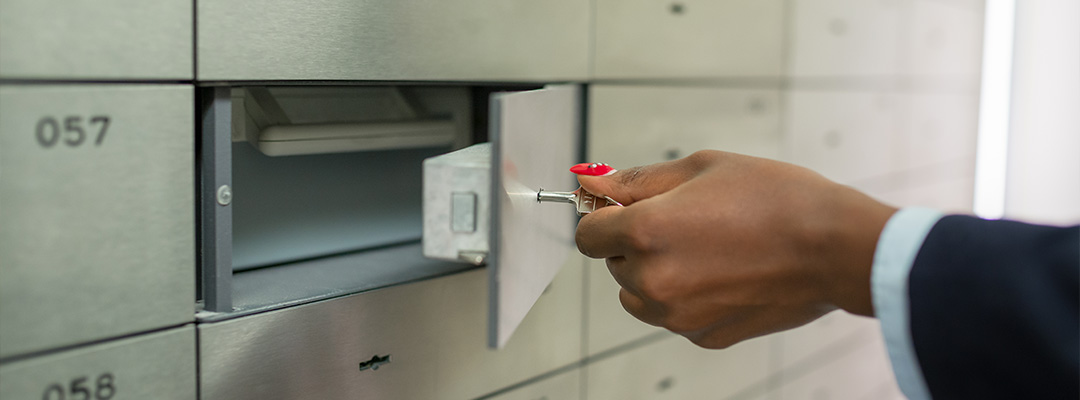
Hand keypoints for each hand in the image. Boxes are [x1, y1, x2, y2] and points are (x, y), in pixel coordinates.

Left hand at [575, 150, 896, 347]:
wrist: (833, 246)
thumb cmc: (776, 199)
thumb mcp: (701, 168)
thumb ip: (637, 180)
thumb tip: (593, 182)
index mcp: (646, 233)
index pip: (587, 234)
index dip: (605, 218)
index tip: (626, 210)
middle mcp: (654, 280)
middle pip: (613, 264)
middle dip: (636, 243)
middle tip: (686, 222)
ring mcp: (678, 315)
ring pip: (638, 295)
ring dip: (656, 273)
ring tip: (706, 248)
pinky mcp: (704, 336)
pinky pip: (674, 315)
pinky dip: (687, 297)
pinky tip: (725, 272)